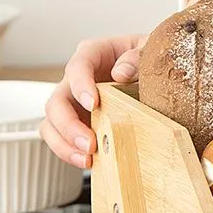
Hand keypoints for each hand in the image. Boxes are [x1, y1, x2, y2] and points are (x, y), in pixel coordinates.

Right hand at [40, 34, 146, 167]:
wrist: (160, 76)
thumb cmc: (150, 58)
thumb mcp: (150, 50)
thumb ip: (137, 57)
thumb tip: (120, 73)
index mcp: (94, 55)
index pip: (77, 67)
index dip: (80, 85)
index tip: (93, 104)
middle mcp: (79, 79)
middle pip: (57, 101)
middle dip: (68, 125)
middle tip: (90, 143)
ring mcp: (76, 103)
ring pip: (52, 123)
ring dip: (65, 144)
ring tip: (87, 159)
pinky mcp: (80, 123)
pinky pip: (62, 139)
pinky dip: (70, 152)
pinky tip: (88, 162)